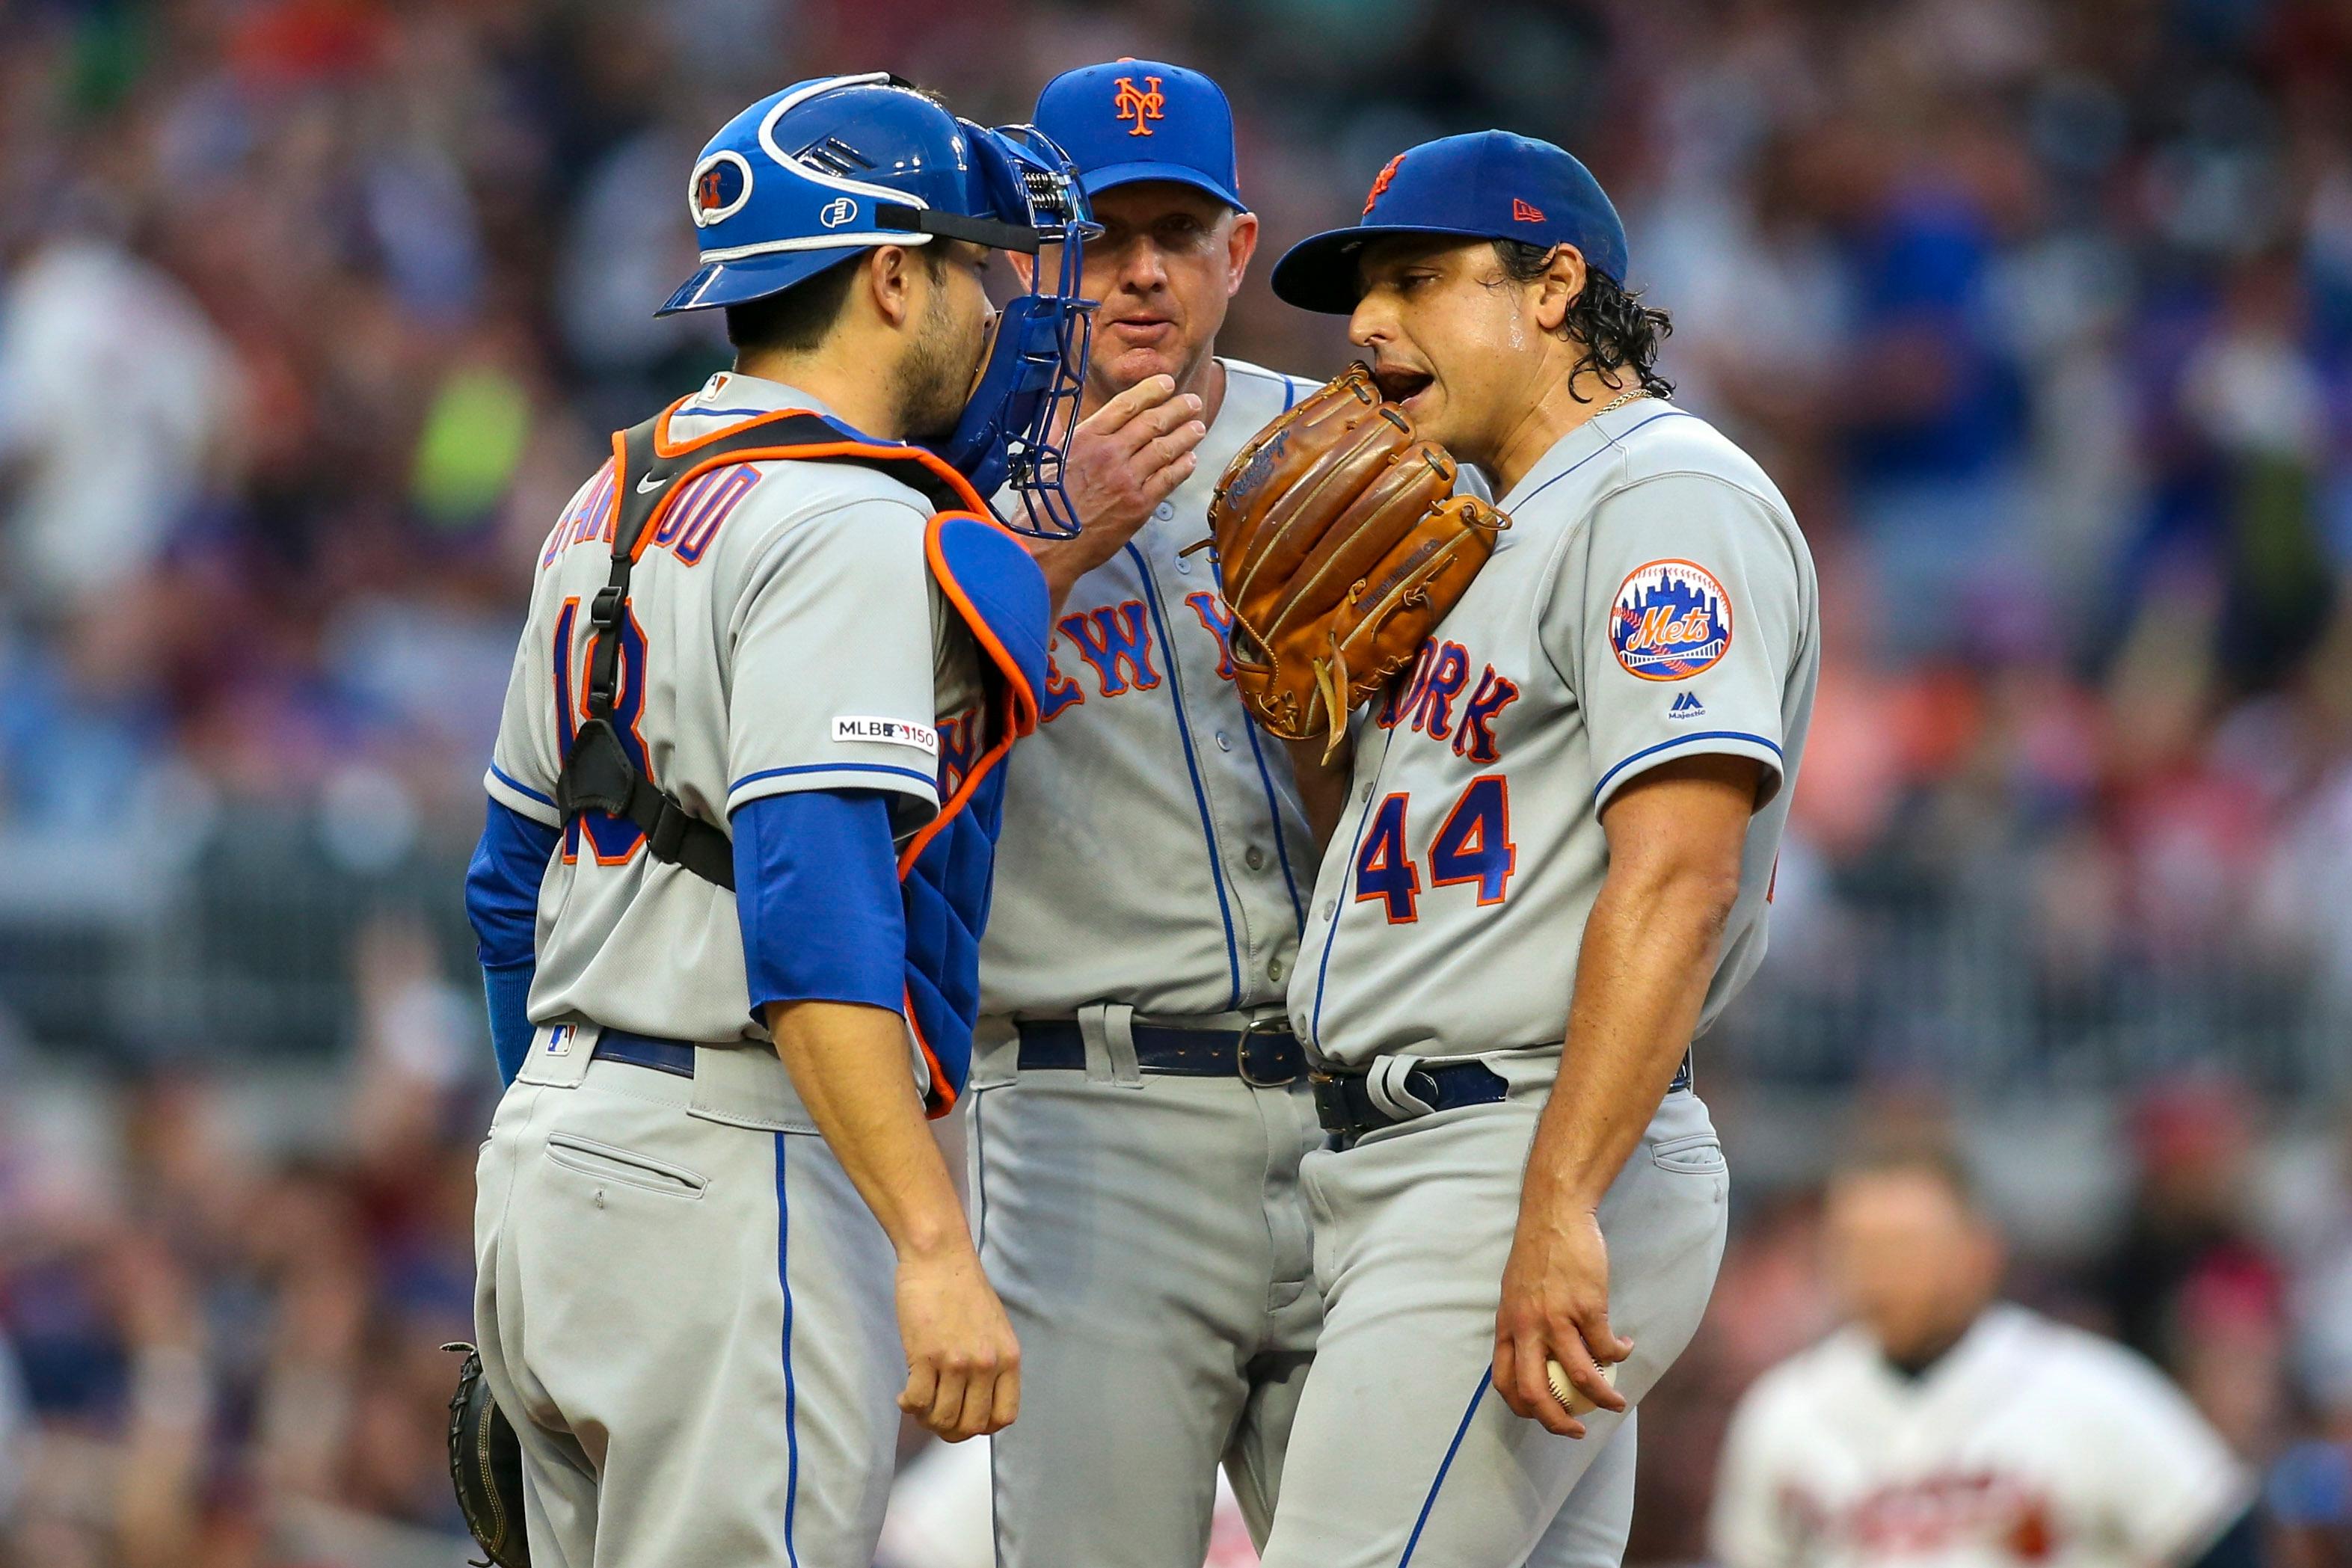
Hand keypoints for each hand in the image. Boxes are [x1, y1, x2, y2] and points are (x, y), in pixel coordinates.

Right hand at [894, 1245, 1021, 1441]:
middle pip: (971, 1425)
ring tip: (918, 1403)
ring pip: (942, 1419)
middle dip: (950, 1430)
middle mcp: (986, 1365)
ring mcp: (956, 1362)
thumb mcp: (994, 1328)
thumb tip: (976, 1399)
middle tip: (935, 1417)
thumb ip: (992, 1363)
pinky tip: (905, 1394)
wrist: (939, 1257)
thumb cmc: (963, 1287)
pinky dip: (908, 1406)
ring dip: (926, 1418)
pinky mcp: (926, 1355)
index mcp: (1008, 1359)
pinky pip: (917, 1402)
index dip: (981, 1427)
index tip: (965, 1419)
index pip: (1004, 1417)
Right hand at [1028, 374, 1207, 610]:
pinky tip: (1190, 459)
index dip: (1151, 391)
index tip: (1166, 383)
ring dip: (1186, 435)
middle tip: (1192, 402)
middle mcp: (1109, 454)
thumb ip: (1060, 434)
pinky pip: (1168, 480)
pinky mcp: (1139, 506)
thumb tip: (1059, 416)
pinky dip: (1182, 467)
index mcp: (1086, 438)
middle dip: (1177, 409)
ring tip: (1198, 427)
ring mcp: (1126, 480)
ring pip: (1165, 449)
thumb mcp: (1047, 459)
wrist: (1049, 544)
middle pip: (1152, 423)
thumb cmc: (1044, 505)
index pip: (1126, 405)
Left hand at [1493, 1204, 1631, 1437]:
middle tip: (1576, 1431)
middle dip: (1557, 1422)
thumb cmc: (1537, 1252)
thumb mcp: (1515, 1292)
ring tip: (1616, 1403)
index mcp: (1507, 1325)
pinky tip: (1625, 1347)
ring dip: (1602, 1398)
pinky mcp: (1587, 1307)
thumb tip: (1534, 1357)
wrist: (1555, 1215)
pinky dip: (1619, 1354)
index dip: (1523, 1408)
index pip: (1504, 1381)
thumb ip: (1521, 1324)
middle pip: (1536, 1392)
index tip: (1541, 1416)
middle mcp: (1527, 1327)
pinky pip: (1606, 1347)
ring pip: (1581, 1377)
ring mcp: (1557, 1318)